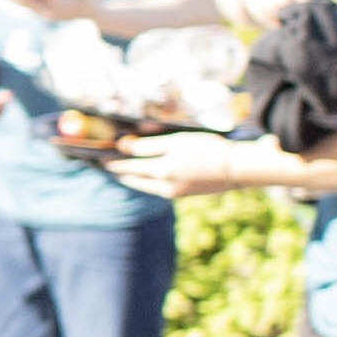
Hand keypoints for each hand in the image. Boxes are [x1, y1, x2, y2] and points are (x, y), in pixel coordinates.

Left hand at [108, 133, 255, 202]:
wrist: (236, 168)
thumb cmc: (207, 148)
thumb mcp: (176, 141)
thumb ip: (148, 145)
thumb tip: (123, 145)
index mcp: (161, 170)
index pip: (128, 165)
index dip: (113, 160)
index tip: (100, 156)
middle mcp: (163, 185)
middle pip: (134, 178)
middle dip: (120, 171)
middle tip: (107, 165)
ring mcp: (173, 192)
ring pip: (145, 186)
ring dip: (132, 178)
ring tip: (121, 172)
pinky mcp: (183, 194)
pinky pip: (157, 189)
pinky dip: (147, 183)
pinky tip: (145, 177)